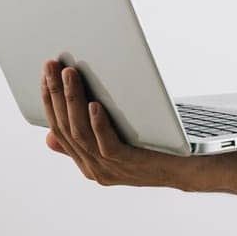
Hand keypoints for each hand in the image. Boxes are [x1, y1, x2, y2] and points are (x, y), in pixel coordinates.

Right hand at [41, 59, 163, 187]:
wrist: (191, 167)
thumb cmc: (154, 148)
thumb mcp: (114, 144)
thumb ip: (85, 140)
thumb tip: (50, 137)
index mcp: (87, 163)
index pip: (59, 129)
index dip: (49, 101)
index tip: (45, 74)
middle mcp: (95, 169)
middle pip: (66, 128)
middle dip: (56, 94)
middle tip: (52, 66)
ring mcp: (111, 169)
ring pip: (81, 133)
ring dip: (73, 100)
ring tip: (70, 74)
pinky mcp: (129, 164)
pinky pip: (107, 144)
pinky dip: (98, 123)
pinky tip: (95, 104)